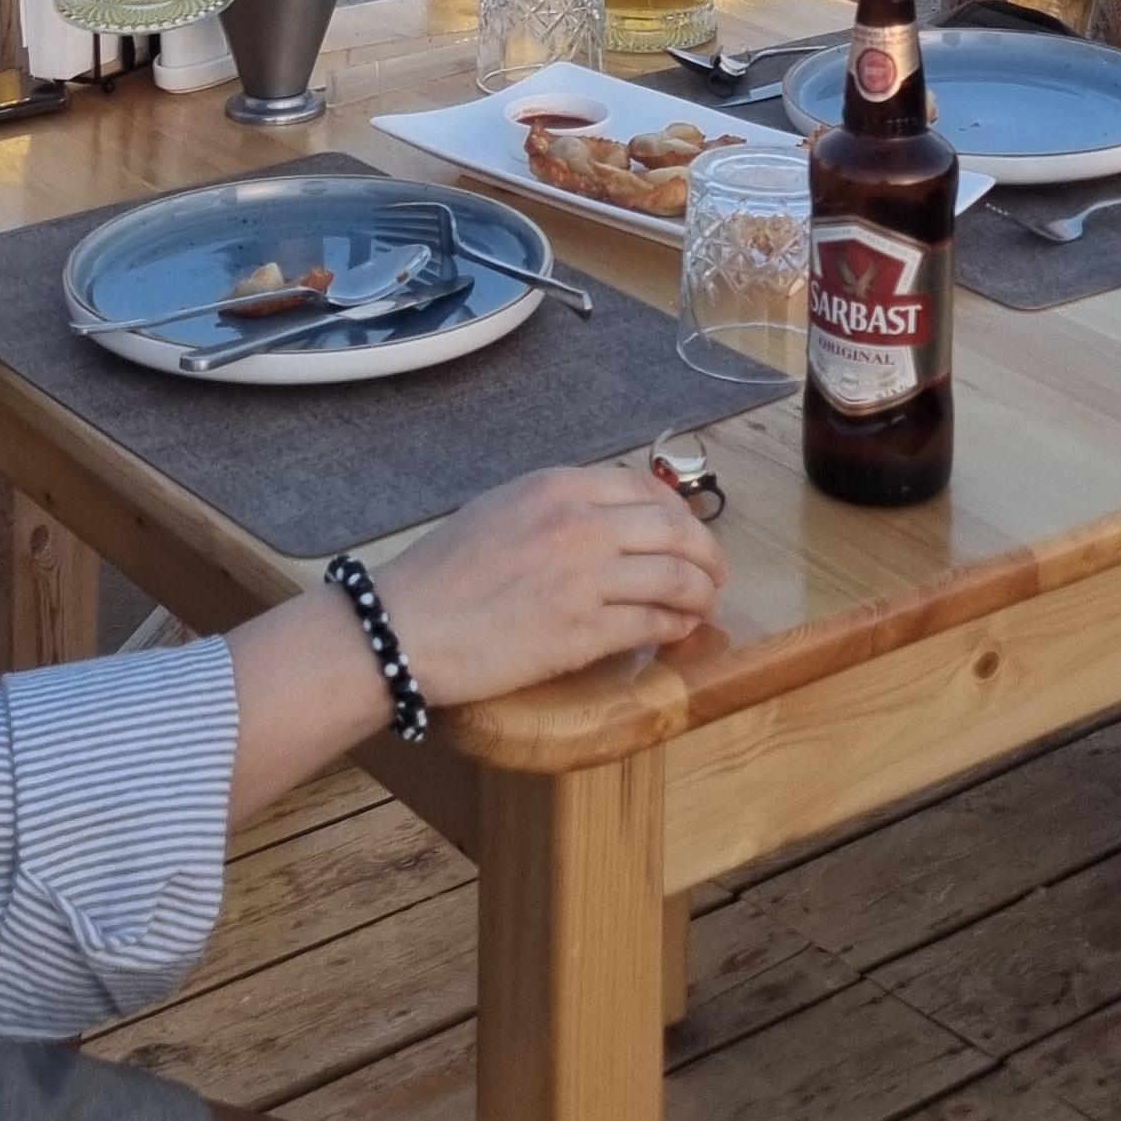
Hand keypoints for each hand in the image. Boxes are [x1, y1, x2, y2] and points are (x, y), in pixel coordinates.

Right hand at [374, 460, 727, 708]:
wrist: (405, 625)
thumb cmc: (442, 571)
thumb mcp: (502, 508)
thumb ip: (556, 506)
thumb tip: (606, 519)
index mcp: (558, 486)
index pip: (645, 489)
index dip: (678, 513)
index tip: (687, 532)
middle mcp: (582, 524)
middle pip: (674, 529)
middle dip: (706, 552)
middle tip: (716, 573)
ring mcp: (586, 579)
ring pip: (675, 578)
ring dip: (700, 594)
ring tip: (705, 605)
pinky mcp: (583, 633)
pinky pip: (650, 624)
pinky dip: (675, 627)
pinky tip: (679, 631)